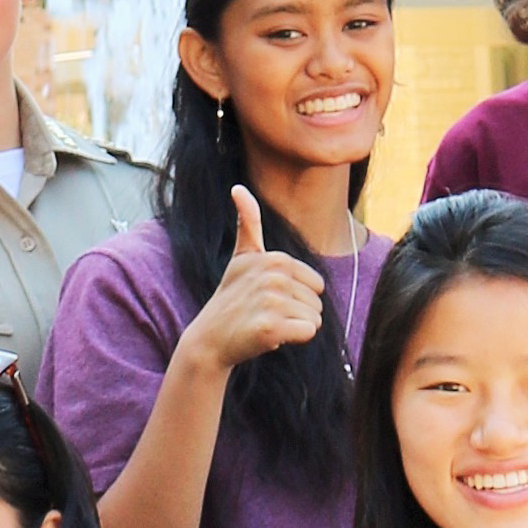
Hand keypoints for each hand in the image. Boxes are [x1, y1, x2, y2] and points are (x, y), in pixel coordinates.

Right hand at [177, 186, 326, 373]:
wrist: (210, 339)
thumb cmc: (232, 298)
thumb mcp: (241, 257)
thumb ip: (248, 222)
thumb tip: (237, 187)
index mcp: (275, 259)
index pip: (317, 285)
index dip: (297, 297)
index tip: (269, 299)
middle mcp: (274, 276)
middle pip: (318, 303)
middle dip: (296, 314)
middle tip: (266, 314)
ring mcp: (271, 301)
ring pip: (314, 319)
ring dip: (293, 328)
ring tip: (265, 323)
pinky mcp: (270, 327)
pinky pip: (308, 333)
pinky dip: (293, 340)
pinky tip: (268, 337)